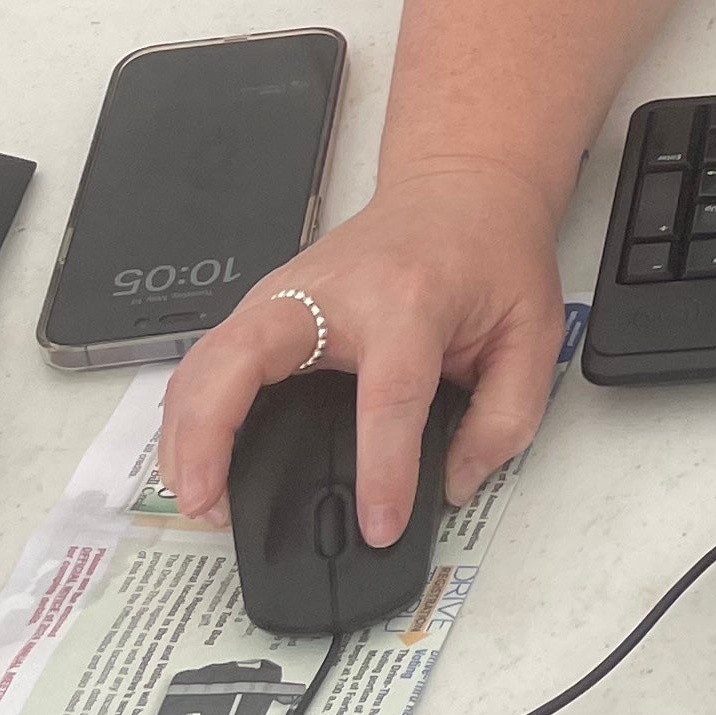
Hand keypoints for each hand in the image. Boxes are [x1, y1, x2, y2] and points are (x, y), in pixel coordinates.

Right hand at [158, 162, 565, 548]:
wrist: (462, 189)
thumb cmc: (490, 254)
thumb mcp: (530, 333)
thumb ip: (503, 418)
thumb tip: (455, 483)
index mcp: (409, 300)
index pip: (388, 395)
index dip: (383, 469)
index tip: (379, 525)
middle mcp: (333, 292)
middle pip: (244, 357)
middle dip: (211, 434)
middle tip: (211, 502)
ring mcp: (289, 293)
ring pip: (207, 358)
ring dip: (185, 430)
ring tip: (197, 497)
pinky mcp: (268, 305)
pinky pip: (212, 360)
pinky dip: (191, 410)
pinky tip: (194, 457)